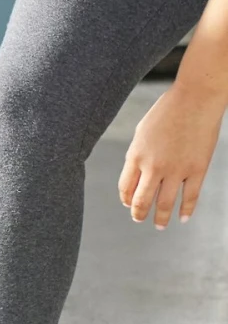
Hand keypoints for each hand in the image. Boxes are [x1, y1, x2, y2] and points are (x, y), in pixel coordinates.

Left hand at [118, 80, 225, 228]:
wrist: (196, 97)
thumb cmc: (167, 111)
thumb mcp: (142, 132)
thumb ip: (137, 154)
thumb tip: (136, 174)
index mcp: (135, 156)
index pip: (125, 188)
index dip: (126, 199)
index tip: (129, 204)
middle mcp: (153, 167)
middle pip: (141, 200)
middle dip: (138, 213)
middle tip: (139, 219)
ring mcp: (176, 170)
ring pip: (165, 204)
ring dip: (160, 218)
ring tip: (159, 225)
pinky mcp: (198, 169)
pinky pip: (190, 196)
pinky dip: (186, 210)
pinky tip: (183, 218)